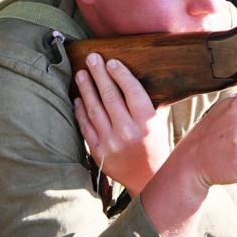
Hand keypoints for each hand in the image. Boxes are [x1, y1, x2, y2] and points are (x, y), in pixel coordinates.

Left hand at [73, 53, 169, 195]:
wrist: (148, 178)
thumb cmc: (155, 144)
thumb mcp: (159, 122)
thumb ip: (147, 103)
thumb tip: (132, 78)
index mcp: (147, 122)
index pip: (132, 92)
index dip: (121, 75)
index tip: (111, 61)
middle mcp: (128, 131)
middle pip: (110, 96)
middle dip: (99, 74)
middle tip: (92, 58)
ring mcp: (111, 142)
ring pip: (95, 109)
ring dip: (86, 89)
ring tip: (81, 73)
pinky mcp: (99, 152)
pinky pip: (86, 127)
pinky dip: (80, 111)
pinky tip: (78, 98)